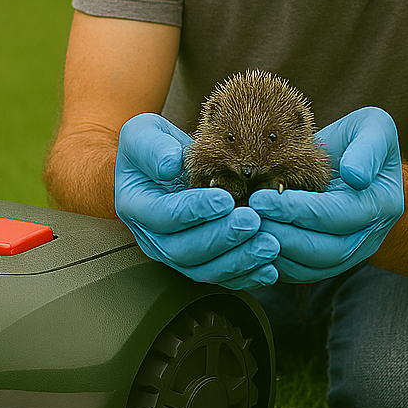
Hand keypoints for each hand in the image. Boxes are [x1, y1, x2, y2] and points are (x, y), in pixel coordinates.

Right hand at [115, 113, 279, 289]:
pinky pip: (222, 276)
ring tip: (269, 245)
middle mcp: (153, 237)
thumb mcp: (145, 131)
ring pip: (205, 269)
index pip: (163, 215)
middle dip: (222, 237)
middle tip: (253, 222)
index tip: (224, 199)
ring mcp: (176, 253)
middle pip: (184, 250)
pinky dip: (247, 276)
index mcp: (137, 205)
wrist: (168, 163)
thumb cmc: (156, 144)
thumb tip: (169, 165)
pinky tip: (271, 269)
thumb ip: (152, 146)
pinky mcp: (200, 262)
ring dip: (239, 260)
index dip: (193, 210)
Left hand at [250, 106, 403, 281]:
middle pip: (327, 251)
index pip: (340, 216)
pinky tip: (251, 243)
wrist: (355, 159)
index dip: (300, 210)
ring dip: (276, 253)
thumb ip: (368, 146)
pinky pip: (301, 273)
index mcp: (383, 203)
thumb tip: (356, 176)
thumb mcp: (373, 127)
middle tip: (247, 219)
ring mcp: (351, 253)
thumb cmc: (361, 137)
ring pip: (312, 268)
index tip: (262, 198)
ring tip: (245, 231)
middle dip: (283, 235)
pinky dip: (275, 264)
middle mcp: (370, 236)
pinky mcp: (329, 262)